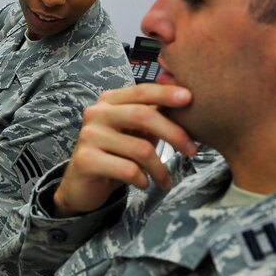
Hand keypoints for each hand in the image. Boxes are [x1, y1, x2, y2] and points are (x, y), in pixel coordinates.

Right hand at [52, 83, 195, 217]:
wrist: (82, 184)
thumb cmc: (115, 155)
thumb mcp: (134, 133)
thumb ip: (152, 117)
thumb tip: (185, 101)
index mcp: (109, 101)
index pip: (141, 91)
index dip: (165, 93)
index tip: (190, 98)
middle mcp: (96, 113)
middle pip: (143, 116)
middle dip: (173, 133)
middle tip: (192, 150)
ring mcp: (89, 136)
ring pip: (140, 149)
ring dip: (160, 169)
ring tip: (165, 180)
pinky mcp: (86, 160)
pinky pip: (128, 170)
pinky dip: (143, 180)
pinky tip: (143, 183)